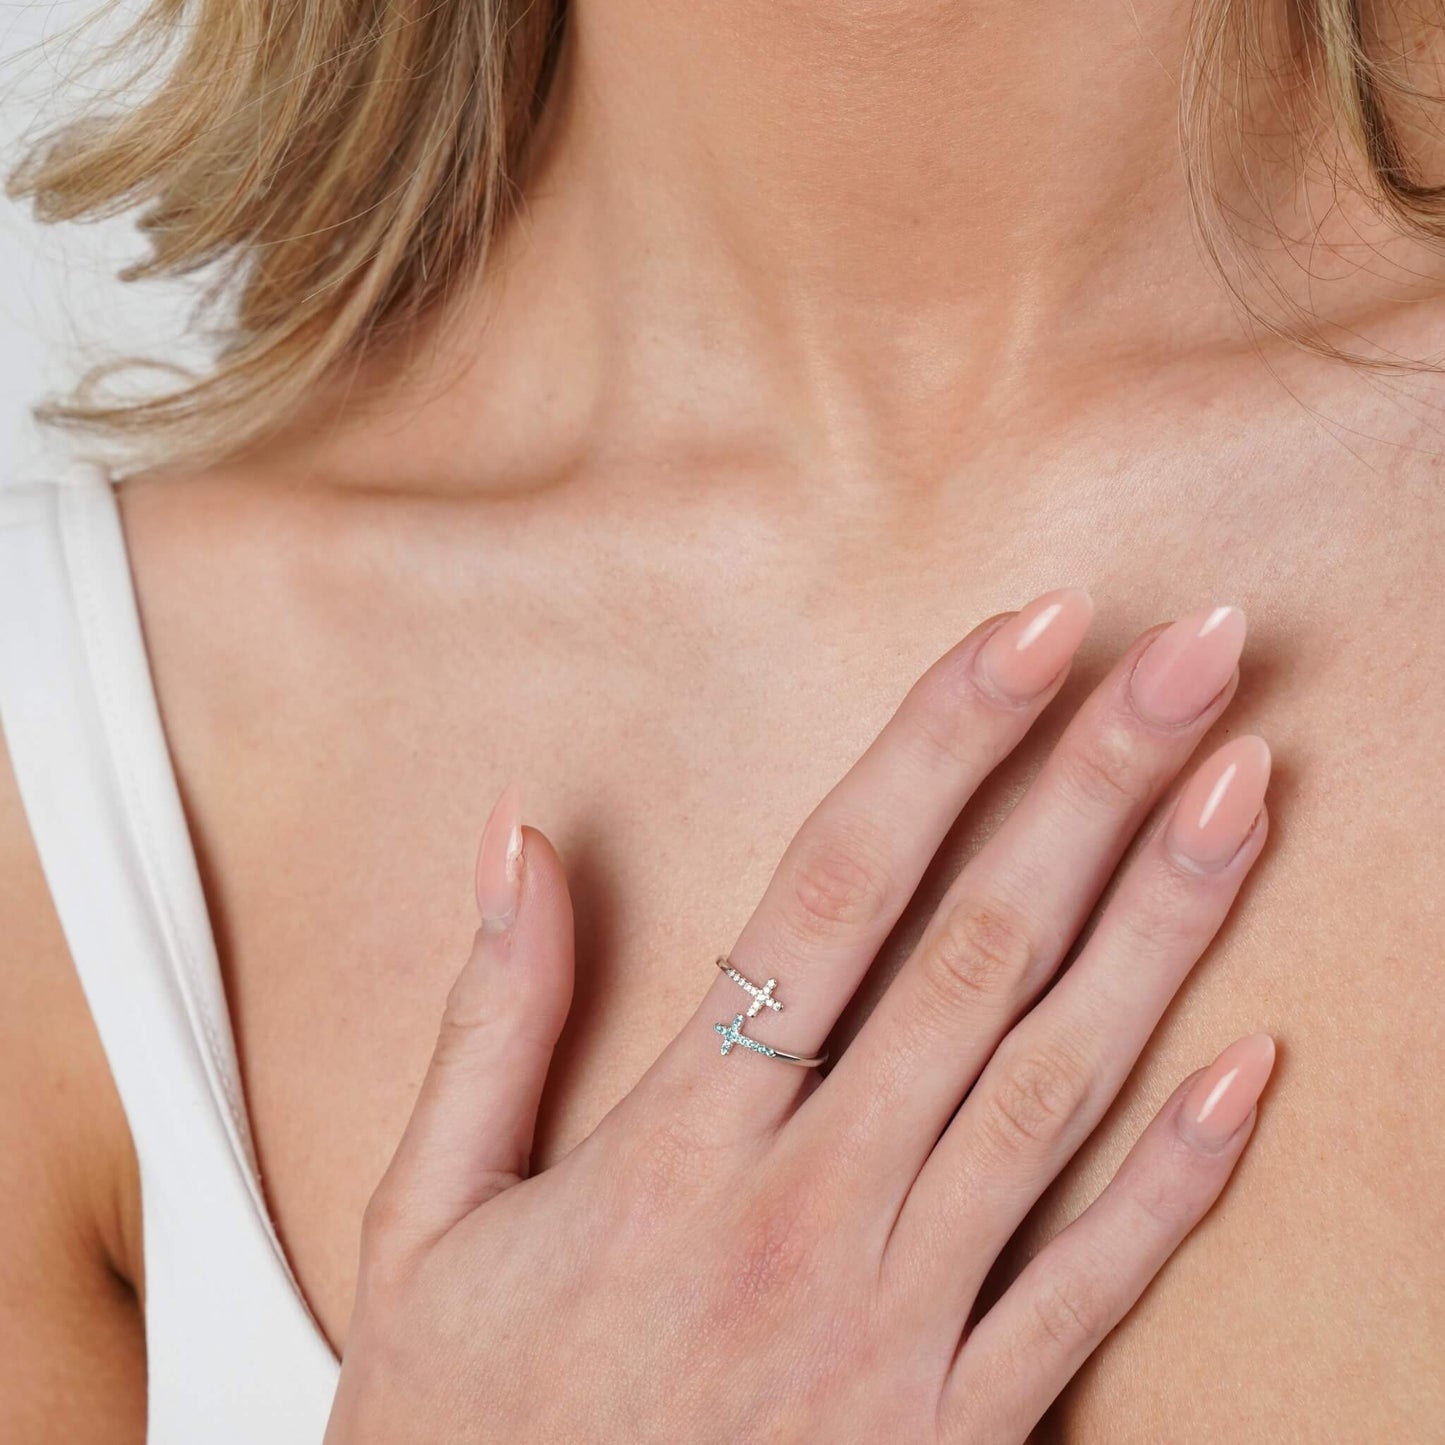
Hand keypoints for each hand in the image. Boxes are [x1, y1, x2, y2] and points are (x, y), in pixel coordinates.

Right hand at [324, 588, 1275, 1443]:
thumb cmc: (462, 1435)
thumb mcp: (426, 1226)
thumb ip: (491, 1024)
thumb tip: (520, 841)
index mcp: (678, 1148)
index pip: (835, 889)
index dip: (942, 745)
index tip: (1034, 632)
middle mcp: (810, 1211)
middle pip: (980, 952)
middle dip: (1098, 784)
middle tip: (1195, 656)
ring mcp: (900, 1325)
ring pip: (1060, 1085)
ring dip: (1166, 924)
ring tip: (1245, 787)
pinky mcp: (957, 1432)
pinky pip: (1090, 1289)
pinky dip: (1179, 1176)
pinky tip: (1255, 1064)